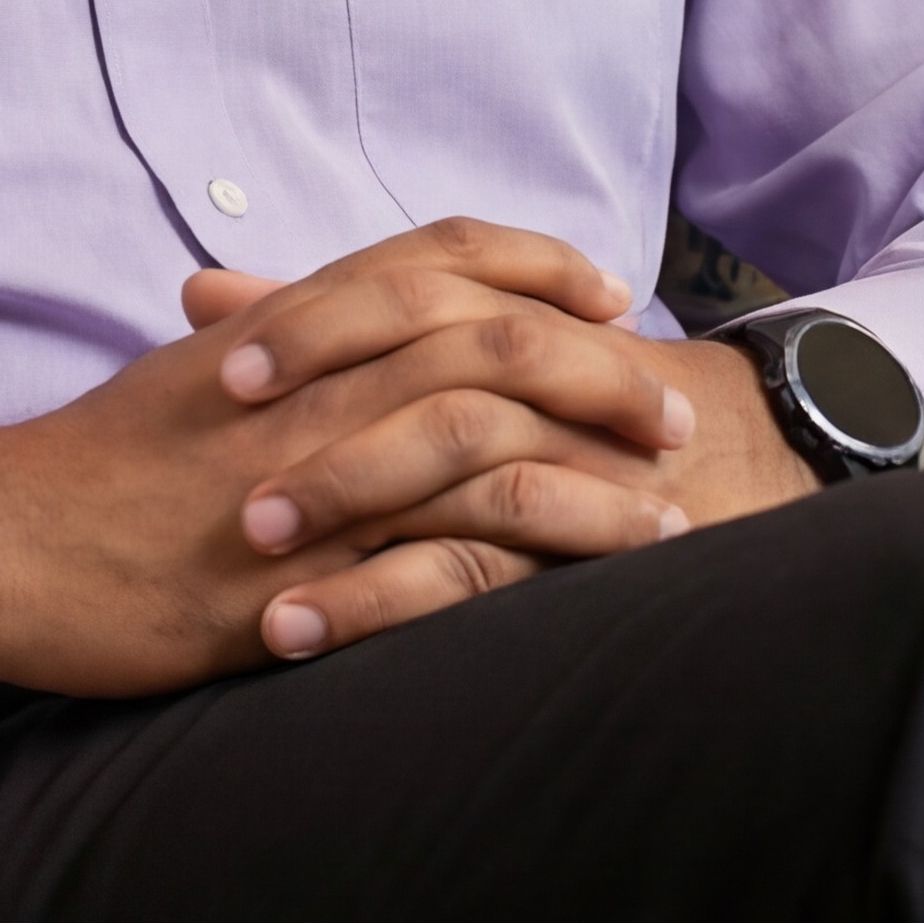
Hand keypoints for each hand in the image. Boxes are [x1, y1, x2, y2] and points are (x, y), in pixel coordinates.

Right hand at [0, 219, 697, 696]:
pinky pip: (439, 563)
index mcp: (284, 324)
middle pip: (490, 342)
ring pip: (485, 449)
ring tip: (667, 517)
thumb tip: (338, 320)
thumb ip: (272, 339)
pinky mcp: (299, 575)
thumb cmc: (86, 466)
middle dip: (601, 373)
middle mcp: (306, 383)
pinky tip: (586, 597)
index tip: (608, 292)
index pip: (437, 256)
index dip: (538, 264)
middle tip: (671, 408)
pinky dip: (528, 572)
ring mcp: (306, 477)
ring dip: (592, 481)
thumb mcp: (184, 376)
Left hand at [214, 245, 820, 656]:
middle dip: (322, 407)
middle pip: (430, 363)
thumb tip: (204, 292)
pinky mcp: (569, 553)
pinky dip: (377, 604)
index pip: (409, 288)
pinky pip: (472, 576)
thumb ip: (324, 324)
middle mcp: (538, 377)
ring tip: (253, 555)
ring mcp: (563, 461)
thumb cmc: (550, 406)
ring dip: (347, 506)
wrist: (719, 467)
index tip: (220, 358)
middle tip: (224, 441)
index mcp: (498, 317)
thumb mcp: (448, 350)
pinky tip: (293, 634)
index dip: (317, 318)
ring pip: (456, 464)